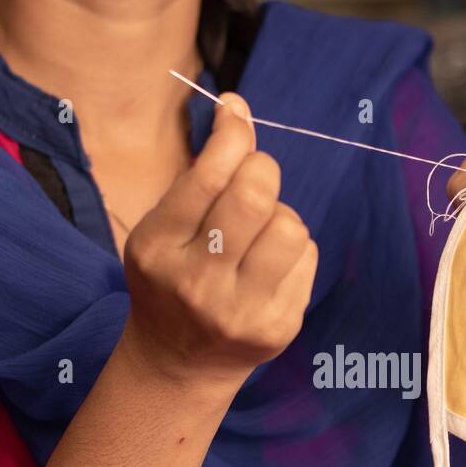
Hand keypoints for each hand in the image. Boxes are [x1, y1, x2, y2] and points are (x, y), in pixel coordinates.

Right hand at [121, 93, 317, 389]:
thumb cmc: (172, 276)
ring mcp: (240, 311)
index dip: (232, 132)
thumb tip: (237, 104)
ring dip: (281, 215)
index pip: (207, 176)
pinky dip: (293, 249)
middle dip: (262, 170)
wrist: (178, 362)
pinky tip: (268, 266)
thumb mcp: (165, 227)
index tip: (236, 115)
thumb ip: (201, 173)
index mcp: (158, 249)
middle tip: (253, 179)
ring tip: (260, 232)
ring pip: (290, 226)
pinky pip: (307, 256)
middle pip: (254, 197)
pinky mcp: (278, 327)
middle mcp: (197, 283)